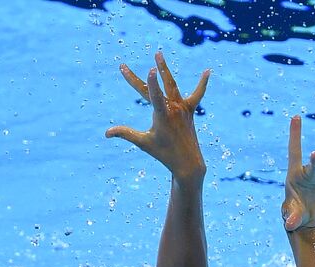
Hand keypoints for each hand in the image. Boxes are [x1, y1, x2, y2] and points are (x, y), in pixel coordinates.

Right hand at [106, 52, 209, 181]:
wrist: (187, 163)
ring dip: (165, 70)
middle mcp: (174, 109)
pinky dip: (202, 83)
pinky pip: (197, 95)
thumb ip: (125, 134)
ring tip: (158, 55)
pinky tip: (208, 71)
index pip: (154, 96)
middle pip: (161, 85)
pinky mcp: (190, 110)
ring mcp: (183, 108)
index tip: (150, 69)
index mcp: (162, 116)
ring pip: (173, 85)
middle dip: (153, 71)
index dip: (152, 83)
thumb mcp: (143, 143)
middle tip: (145, 57)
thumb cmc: (163, 153)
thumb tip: (106, 133)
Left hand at [282, 116, 314, 231]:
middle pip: (312, 162)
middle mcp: (308, 171)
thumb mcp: (293, 217)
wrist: (308, 217)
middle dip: (314, 159)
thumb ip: (291, 219)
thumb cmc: (296, 214)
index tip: (295, 117)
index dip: (294, 135)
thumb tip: (289, 225)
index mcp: (294, 175)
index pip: (294, 152)